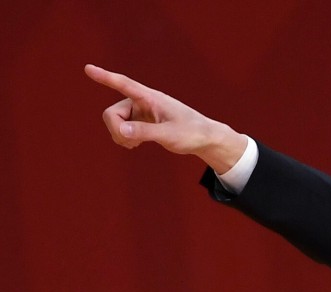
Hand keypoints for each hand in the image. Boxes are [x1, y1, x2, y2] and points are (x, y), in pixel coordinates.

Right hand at [84, 64, 246, 173]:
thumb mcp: (170, 135)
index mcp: (151, 98)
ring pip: (114, 121)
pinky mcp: (141, 121)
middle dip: (116, 130)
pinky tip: (135, 144)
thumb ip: (146, 132)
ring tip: (136, 145)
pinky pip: (121, 127)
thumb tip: (122, 131)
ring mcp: (141, 111)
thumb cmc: (192, 133)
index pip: (124, 85)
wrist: (205, 138)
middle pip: (112, 113)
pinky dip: (123, 137)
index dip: (105, 77)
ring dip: (119, 135)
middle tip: (130, 144)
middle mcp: (142, 102)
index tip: (88, 69)